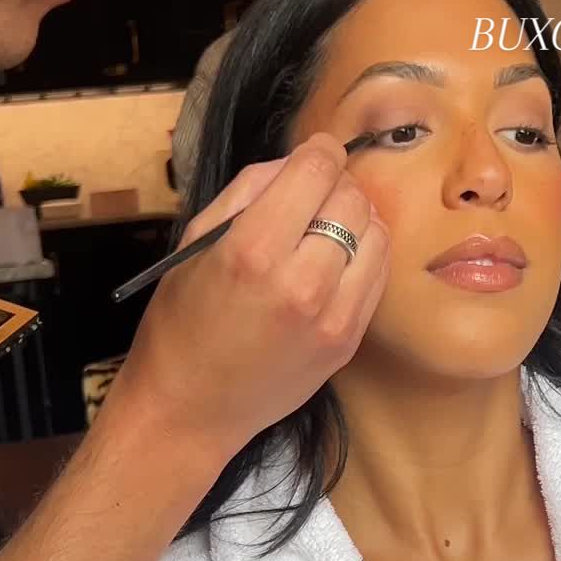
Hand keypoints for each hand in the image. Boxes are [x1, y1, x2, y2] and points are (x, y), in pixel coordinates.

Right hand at [109, 133, 388, 467]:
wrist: (191, 409)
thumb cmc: (181, 323)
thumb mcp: (197, 242)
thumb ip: (249, 191)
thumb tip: (298, 161)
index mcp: (253, 251)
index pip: (315, 170)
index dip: (318, 151)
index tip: (313, 153)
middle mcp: (301, 283)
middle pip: (352, 198)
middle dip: (334, 186)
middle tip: (312, 195)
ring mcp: (332, 318)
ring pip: (377, 233)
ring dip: (356, 220)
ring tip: (325, 228)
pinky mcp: (348, 341)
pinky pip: (378, 276)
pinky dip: (364, 256)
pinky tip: (335, 261)